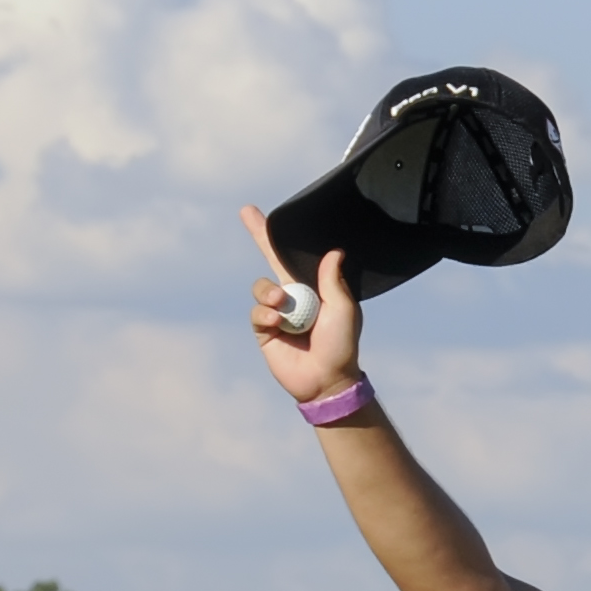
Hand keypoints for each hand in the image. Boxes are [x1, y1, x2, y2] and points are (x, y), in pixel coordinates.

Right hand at [240, 205, 359, 402]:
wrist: (326, 378)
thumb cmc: (342, 344)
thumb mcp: (344, 309)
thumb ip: (333, 281)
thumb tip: (334, 252)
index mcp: (313, 287)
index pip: (294, 257)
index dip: (282, 237)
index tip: (270, 213)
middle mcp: (293, 296)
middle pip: (270, 260)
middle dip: (259, 234)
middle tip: (247, 212)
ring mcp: (277, 312)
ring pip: (262, 287)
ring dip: (271, 293)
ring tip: (283, 306)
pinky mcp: (264, 330)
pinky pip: (258, 311)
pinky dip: (266, 314)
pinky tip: (279, 323)